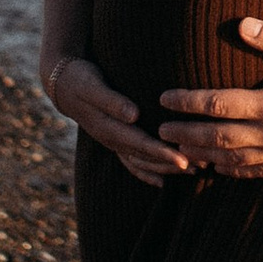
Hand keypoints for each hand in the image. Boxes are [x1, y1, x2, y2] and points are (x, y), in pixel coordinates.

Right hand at [44, 52, 190, 186]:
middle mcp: (111, 139)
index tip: (184, 160)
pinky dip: (146, 172)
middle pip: (145, 157)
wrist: (62, 83)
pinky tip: (162, 181)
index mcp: (108, 127)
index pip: (140, 143)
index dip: (162, 153)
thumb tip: (133, 115)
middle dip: (171, 163)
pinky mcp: (114, 138)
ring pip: (141, 161)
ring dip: (165, 168)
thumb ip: (112, 101)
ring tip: (193, 172)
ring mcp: (112, 141)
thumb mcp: (94, 86)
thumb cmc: (81, 80)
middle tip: (200, 167)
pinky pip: (131, 162)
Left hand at [159, 22, 262, 175]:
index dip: (187, 102)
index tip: (163, 98)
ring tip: (179, 150)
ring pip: (232, 159)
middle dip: (185, 133)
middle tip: (159, 131)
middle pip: (217, 137)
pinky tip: (219, 167)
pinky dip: (232, 170)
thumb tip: (241, 23)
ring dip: (202, 155)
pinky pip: (256, 173)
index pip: (218, 105)